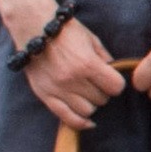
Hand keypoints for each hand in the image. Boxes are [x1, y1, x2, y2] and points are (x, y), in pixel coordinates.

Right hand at [18, 13, 131, 127]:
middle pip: (101, 99)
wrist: (34, 28)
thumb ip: (105, 59)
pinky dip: (80, 122)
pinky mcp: (44, 95)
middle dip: (103, 92)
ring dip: (91, 104)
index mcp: (87, 64)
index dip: (116, 84)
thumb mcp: (92, 40)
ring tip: (86, 93)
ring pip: (86, 111)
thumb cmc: (67, 32)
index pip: (115, 87)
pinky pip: (66, 118)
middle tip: (96, 83)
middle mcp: (72, 79)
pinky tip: (88, 121)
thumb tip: (115, 75)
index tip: (111, 79)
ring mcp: (57, 89)